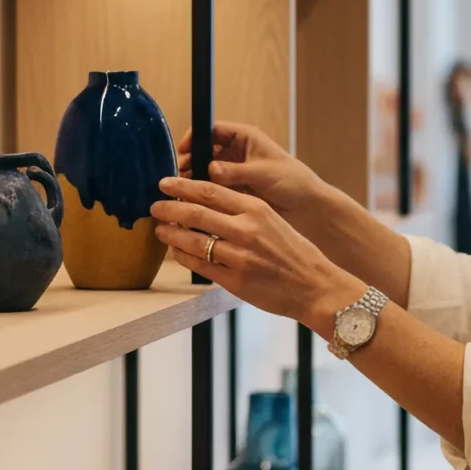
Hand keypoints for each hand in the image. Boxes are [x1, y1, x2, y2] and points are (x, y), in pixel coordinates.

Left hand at [152, 176, 364, 337]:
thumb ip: (243, 211)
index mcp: (257, 210)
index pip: (211, 191)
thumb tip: (207, 203)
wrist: (316, 286)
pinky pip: (201, 266)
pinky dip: (185, 257)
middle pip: (197, 213)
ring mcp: (240, 257)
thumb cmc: (294, 253)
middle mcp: (247, 230)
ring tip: (160, 229)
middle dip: (170, 207)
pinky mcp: (236, 281)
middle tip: (154, 206)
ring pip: (194, 240)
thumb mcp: (272, 221)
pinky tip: (177, 252)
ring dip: (172, 234)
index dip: (183, 186)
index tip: (166, 183)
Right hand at [175, 122, 322, 222]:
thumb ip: (236, 171)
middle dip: (192, 160)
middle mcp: (238, 152)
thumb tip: (210, 169)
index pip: (213, 130)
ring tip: (185, 189)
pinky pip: (214, 188)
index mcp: (246, 138)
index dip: (196, 137)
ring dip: (196, 178)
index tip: (184, 150)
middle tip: (181, 174)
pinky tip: (195, 201)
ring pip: (207, 170)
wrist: (308, 207)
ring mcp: (235, 171)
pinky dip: (204, 193)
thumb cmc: (292, 181)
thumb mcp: (263, 172)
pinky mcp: (235, 190)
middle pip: (206, 150)